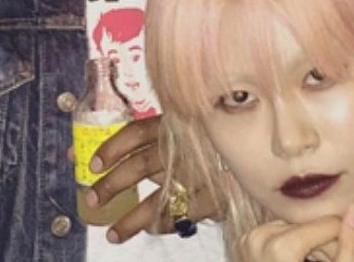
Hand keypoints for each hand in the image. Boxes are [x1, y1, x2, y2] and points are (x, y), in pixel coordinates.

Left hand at [84, 115, 217, 242]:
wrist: (262, 144)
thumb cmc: (217, 131)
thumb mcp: (189, 121)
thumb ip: (158, 131)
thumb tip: (108, 145)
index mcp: (176, 122)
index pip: (136, 132)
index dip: (111, 148)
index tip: (91, 164)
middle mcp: (185, 146)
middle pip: (140, 165)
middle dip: (112, 185)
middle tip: (92, 199)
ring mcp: (200, 173)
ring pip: (158, 199)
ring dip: (132, 218)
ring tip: (112, 233)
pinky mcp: (216, 196)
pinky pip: (182, 215)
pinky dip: (163, 223)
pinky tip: (150, 228)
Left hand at [241, 205, 353, 261]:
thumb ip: (349, 249)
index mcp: (279, 247)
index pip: (327, 225)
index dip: (352, 234)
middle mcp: (258, 238)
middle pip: (309, 228)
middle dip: (333, 244)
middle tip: (346, 258)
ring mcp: (248, 240)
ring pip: (296, 229)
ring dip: (315, 246)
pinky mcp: (245, 244)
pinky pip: (278, 235)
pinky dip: (296, 247)